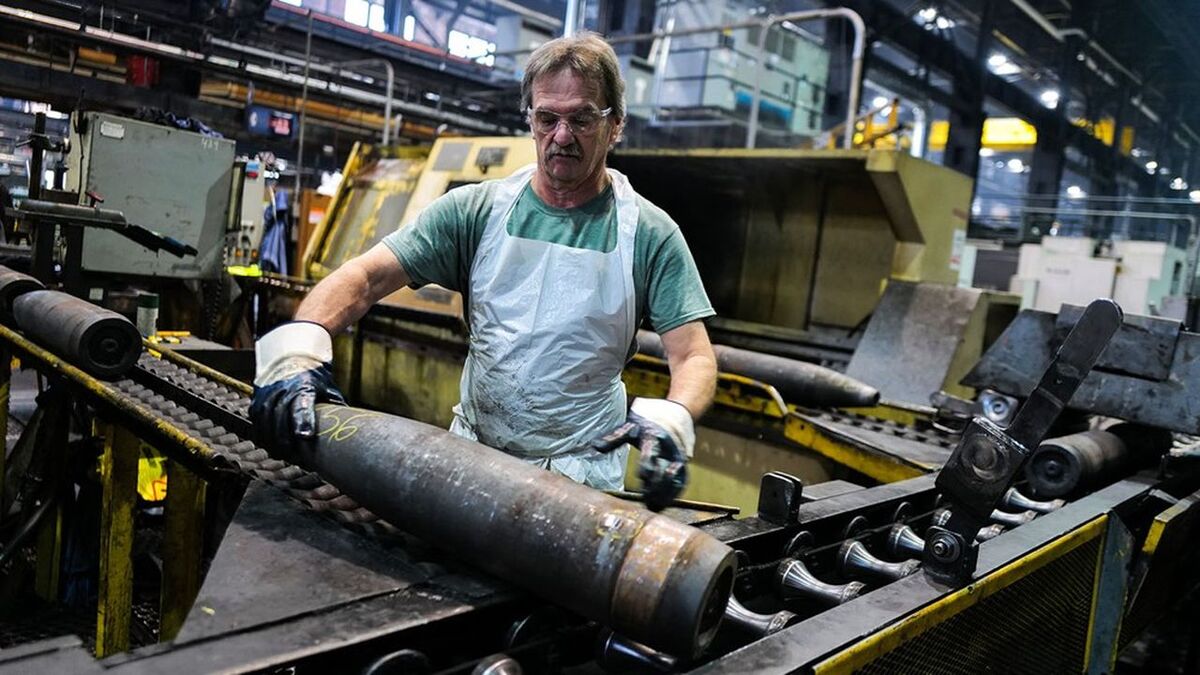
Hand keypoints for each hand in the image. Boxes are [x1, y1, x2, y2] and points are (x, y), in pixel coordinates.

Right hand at [250, 321, 345, 455]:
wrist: (291, 354)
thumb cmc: (313, 376)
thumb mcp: (328, 388)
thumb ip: (336, 407)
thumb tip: (351, 428)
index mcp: (304, 386)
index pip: (301, 406)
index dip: (303, 422)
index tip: (305, 436)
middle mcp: (283, 388)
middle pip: (280, 418)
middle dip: (286, 440)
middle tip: (294, 455)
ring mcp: (267, 393)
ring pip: (265, 420)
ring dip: (272, 440)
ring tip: (282, 454)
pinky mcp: (257, 398)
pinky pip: (256, 419)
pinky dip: (262, 434)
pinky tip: (269, 444)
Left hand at [590, 398, 694, 510]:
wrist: (675, 414)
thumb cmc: (646, 422)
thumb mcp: (630, 426)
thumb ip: (614, 438)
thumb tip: (595, 446)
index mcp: (653, 436)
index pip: (651, 452)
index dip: (647, 465)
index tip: (642, 476)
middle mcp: (668, 448)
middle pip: (663, 469)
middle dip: (655, 484)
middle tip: (645, 497)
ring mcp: (677, 458)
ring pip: (674, 479)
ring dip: (664, 493)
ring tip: (652, 506)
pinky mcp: (682, 465)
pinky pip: (680, 482)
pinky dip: (672, 495)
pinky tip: (661, 505)